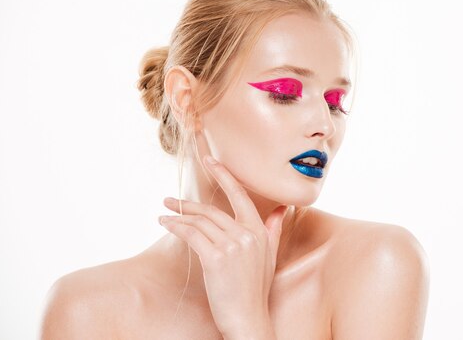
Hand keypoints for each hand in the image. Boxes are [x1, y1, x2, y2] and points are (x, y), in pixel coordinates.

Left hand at [158, 155, 287, 338]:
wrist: (248, 318)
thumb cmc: (255, 290)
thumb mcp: (270, 256)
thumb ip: (273, 229)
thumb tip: (280, 209)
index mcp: (259, 231)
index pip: (240, 195)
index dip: (224, 175)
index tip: (210, 161)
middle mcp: (247, 234)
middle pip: (212, 210)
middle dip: (188, 203)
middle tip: (170, 198)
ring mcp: (232, 245)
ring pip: (199, 221)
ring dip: (178, 215)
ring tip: (165, 213)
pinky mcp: (216, 258)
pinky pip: (192, 234)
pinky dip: (176, 226)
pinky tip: (167, 224)